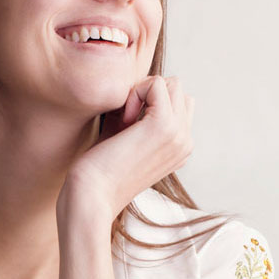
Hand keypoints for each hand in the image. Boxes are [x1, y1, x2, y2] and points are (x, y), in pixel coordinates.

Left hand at [62, 76, 194, 222]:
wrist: (92, 196)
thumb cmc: (99, 169)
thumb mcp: (124, 137)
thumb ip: (136, 114)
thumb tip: (137, 85)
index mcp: (180, 148)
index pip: (179, 102)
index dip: (150, 102)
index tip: (127, 124)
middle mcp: (185, 142)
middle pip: (177, 89)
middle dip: (148, 94)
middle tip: (124, 121)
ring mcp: (179, 135)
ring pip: (171, 83)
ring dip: (142, 92)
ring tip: (125, 120)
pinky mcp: (164, 126)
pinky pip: (156, 83)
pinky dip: (135, 93)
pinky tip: (123, 119)